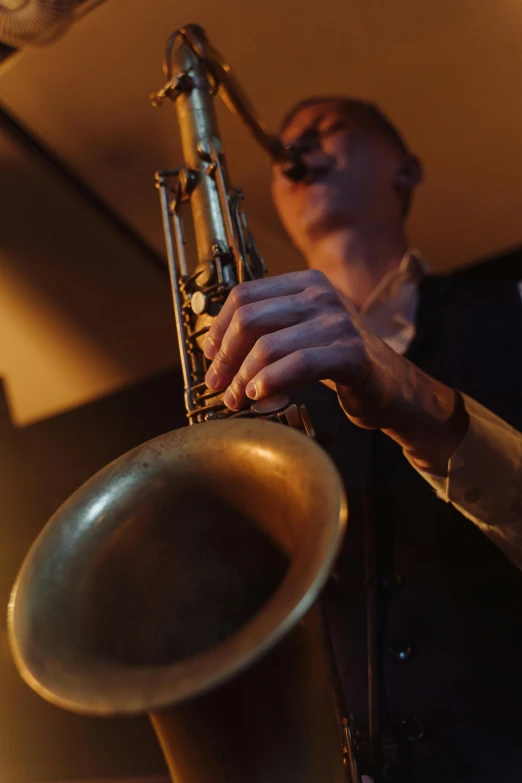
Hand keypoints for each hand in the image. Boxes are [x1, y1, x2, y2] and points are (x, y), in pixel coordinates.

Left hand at [203, 269, 467, 474]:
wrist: (391, 387)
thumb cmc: (339, 362)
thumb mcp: (303, 332)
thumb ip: (269, 329)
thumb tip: (216, 348)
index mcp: (306, 283)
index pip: (244, 295)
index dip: (219, 328)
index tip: (209, 356)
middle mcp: (321, 296)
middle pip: (250, 319)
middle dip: (225, 357)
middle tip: (217, 384)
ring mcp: (338, 323)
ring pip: (267, 346)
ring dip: (242, 379)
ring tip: (236, 400)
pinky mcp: (350, 354)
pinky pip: (297, 366)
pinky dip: (270, 383)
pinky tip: (259, 397)